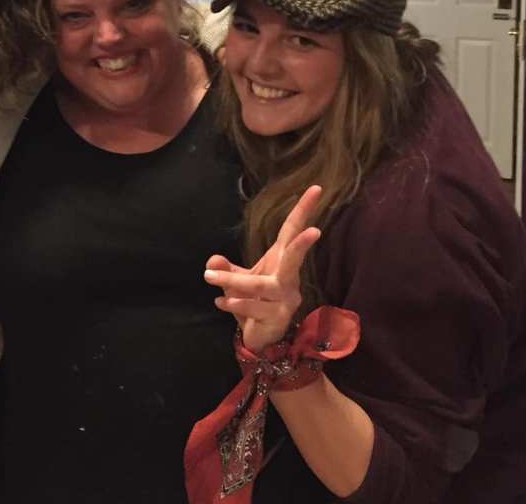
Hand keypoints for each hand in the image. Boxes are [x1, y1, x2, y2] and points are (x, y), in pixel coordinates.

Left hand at [204, 185, 323, 352]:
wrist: (260, 338)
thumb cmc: (253, 301)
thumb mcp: (238, 280)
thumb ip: (225, 269)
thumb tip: (211, 262)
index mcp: (281, 260)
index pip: (292, 230)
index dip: (304, 210)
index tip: (315, 188)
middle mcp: (288, 277)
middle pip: (296, 257)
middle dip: (303, 244)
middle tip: (315, 231)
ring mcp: (285, 299)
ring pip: (262, 285)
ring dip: (233, 281)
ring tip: (209, 277)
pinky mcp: (278, 318)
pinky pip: (254, 307)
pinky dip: (234, 303)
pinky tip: (220, 301)